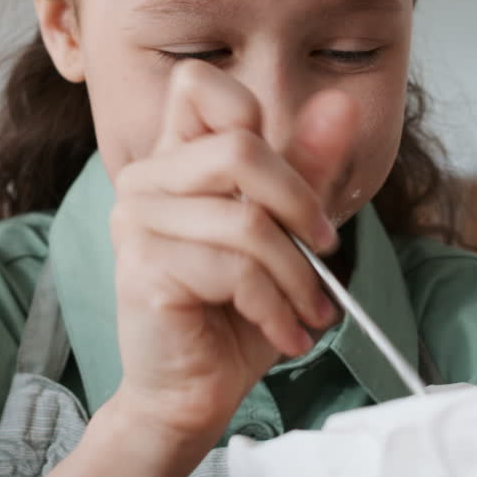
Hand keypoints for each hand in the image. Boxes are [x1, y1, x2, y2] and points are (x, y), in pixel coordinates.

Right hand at [104, 60, 360, 447]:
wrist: (193, 392)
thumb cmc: (234, 313)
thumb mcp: (285, 234)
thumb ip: (307, 169)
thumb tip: (339, 103)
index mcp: (175, 159)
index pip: (198, 83)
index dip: (250, 113)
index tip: (287, 182)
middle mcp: (146, 178)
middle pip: (239, 146)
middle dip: (300, 202)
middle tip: (325, 250)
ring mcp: (137, 220)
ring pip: (246, 218)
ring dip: (297, 274)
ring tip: (310, 309)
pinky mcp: (143, 266)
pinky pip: (234, 268)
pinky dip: (276, 306)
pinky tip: (284, 332)